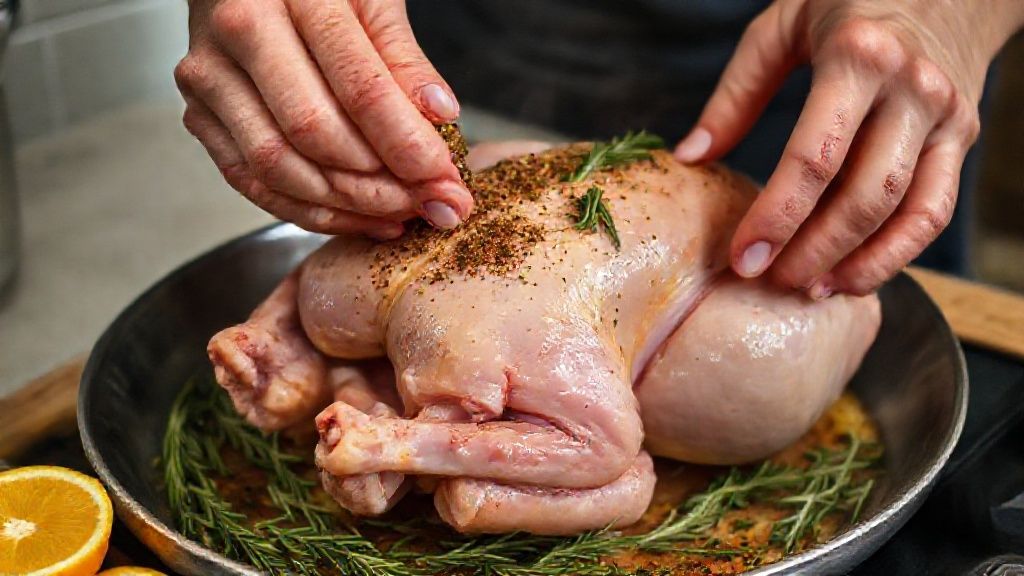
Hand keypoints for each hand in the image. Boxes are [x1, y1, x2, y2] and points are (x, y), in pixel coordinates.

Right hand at [174, 0, 471, 237]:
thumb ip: (404, 60)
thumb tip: (438, 117)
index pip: (358, 86)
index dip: (405, 143)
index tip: (444, 178)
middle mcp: (238, 32)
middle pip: (313, 133)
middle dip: (380, 183)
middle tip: (428, 203)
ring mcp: (210, 78)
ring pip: (278, 168)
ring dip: (347, 205)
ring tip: (399, 214)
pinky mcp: (199, 116)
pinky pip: (252, 183)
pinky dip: (310, 212)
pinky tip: (358, 217)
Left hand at [675, 0, 1023, 295]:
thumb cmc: (850, 0)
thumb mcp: (781, 26)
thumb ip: (735, 94)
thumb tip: (690, 156)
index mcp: (858, 56)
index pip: (814, 158)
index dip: (776, 216)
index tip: (744, 257)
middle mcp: (911, 89)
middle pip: (862, 195)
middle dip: (812, 250)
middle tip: (768, 282)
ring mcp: (945, 117)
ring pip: (907, 212)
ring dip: (858, 262)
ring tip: (810, 289)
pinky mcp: (963, 137)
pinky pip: (935, 210)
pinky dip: (898, 253)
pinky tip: (854, 274)